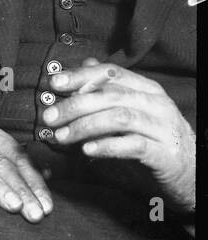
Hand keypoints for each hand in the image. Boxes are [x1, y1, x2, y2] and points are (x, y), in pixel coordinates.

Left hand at [45, 58, 195, 213]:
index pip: (112, 73)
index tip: (53, 83)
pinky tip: (87, 150)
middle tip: (49, 117)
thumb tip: (84, 65)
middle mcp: (157, 104)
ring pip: (120, 117)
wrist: (190, 174)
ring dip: (85, 126)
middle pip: (111, 95)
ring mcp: (163, 128)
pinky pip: (134, 145)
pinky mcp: (165, 154)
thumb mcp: (129, 113)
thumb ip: (107, 91)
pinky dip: (107, 146)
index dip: (81, 75)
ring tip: (61, 136)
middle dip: (74, 105)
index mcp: (147, 90)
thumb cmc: (153, 141)